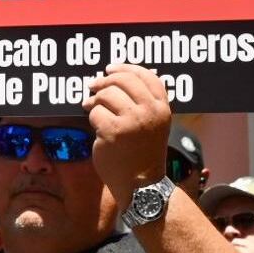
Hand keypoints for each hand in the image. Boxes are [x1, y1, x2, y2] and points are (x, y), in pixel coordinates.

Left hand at [82, 65, 172, 199]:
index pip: (146, 76)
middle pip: (123, 80)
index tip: (111, 68)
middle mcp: (150, 112)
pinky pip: (95, 112)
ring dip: (95, 100)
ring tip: (91, 107)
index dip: (126, 67)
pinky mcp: (113, 132)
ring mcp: (132, 122)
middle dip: (104, 81)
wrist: (141, 185)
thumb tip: (117, 77)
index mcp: (162, 108)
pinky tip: (95, 126)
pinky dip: (92, 117)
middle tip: (93, 86)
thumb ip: (143, 103)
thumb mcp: (153, 125)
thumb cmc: (143, 153)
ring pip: (106, 94)